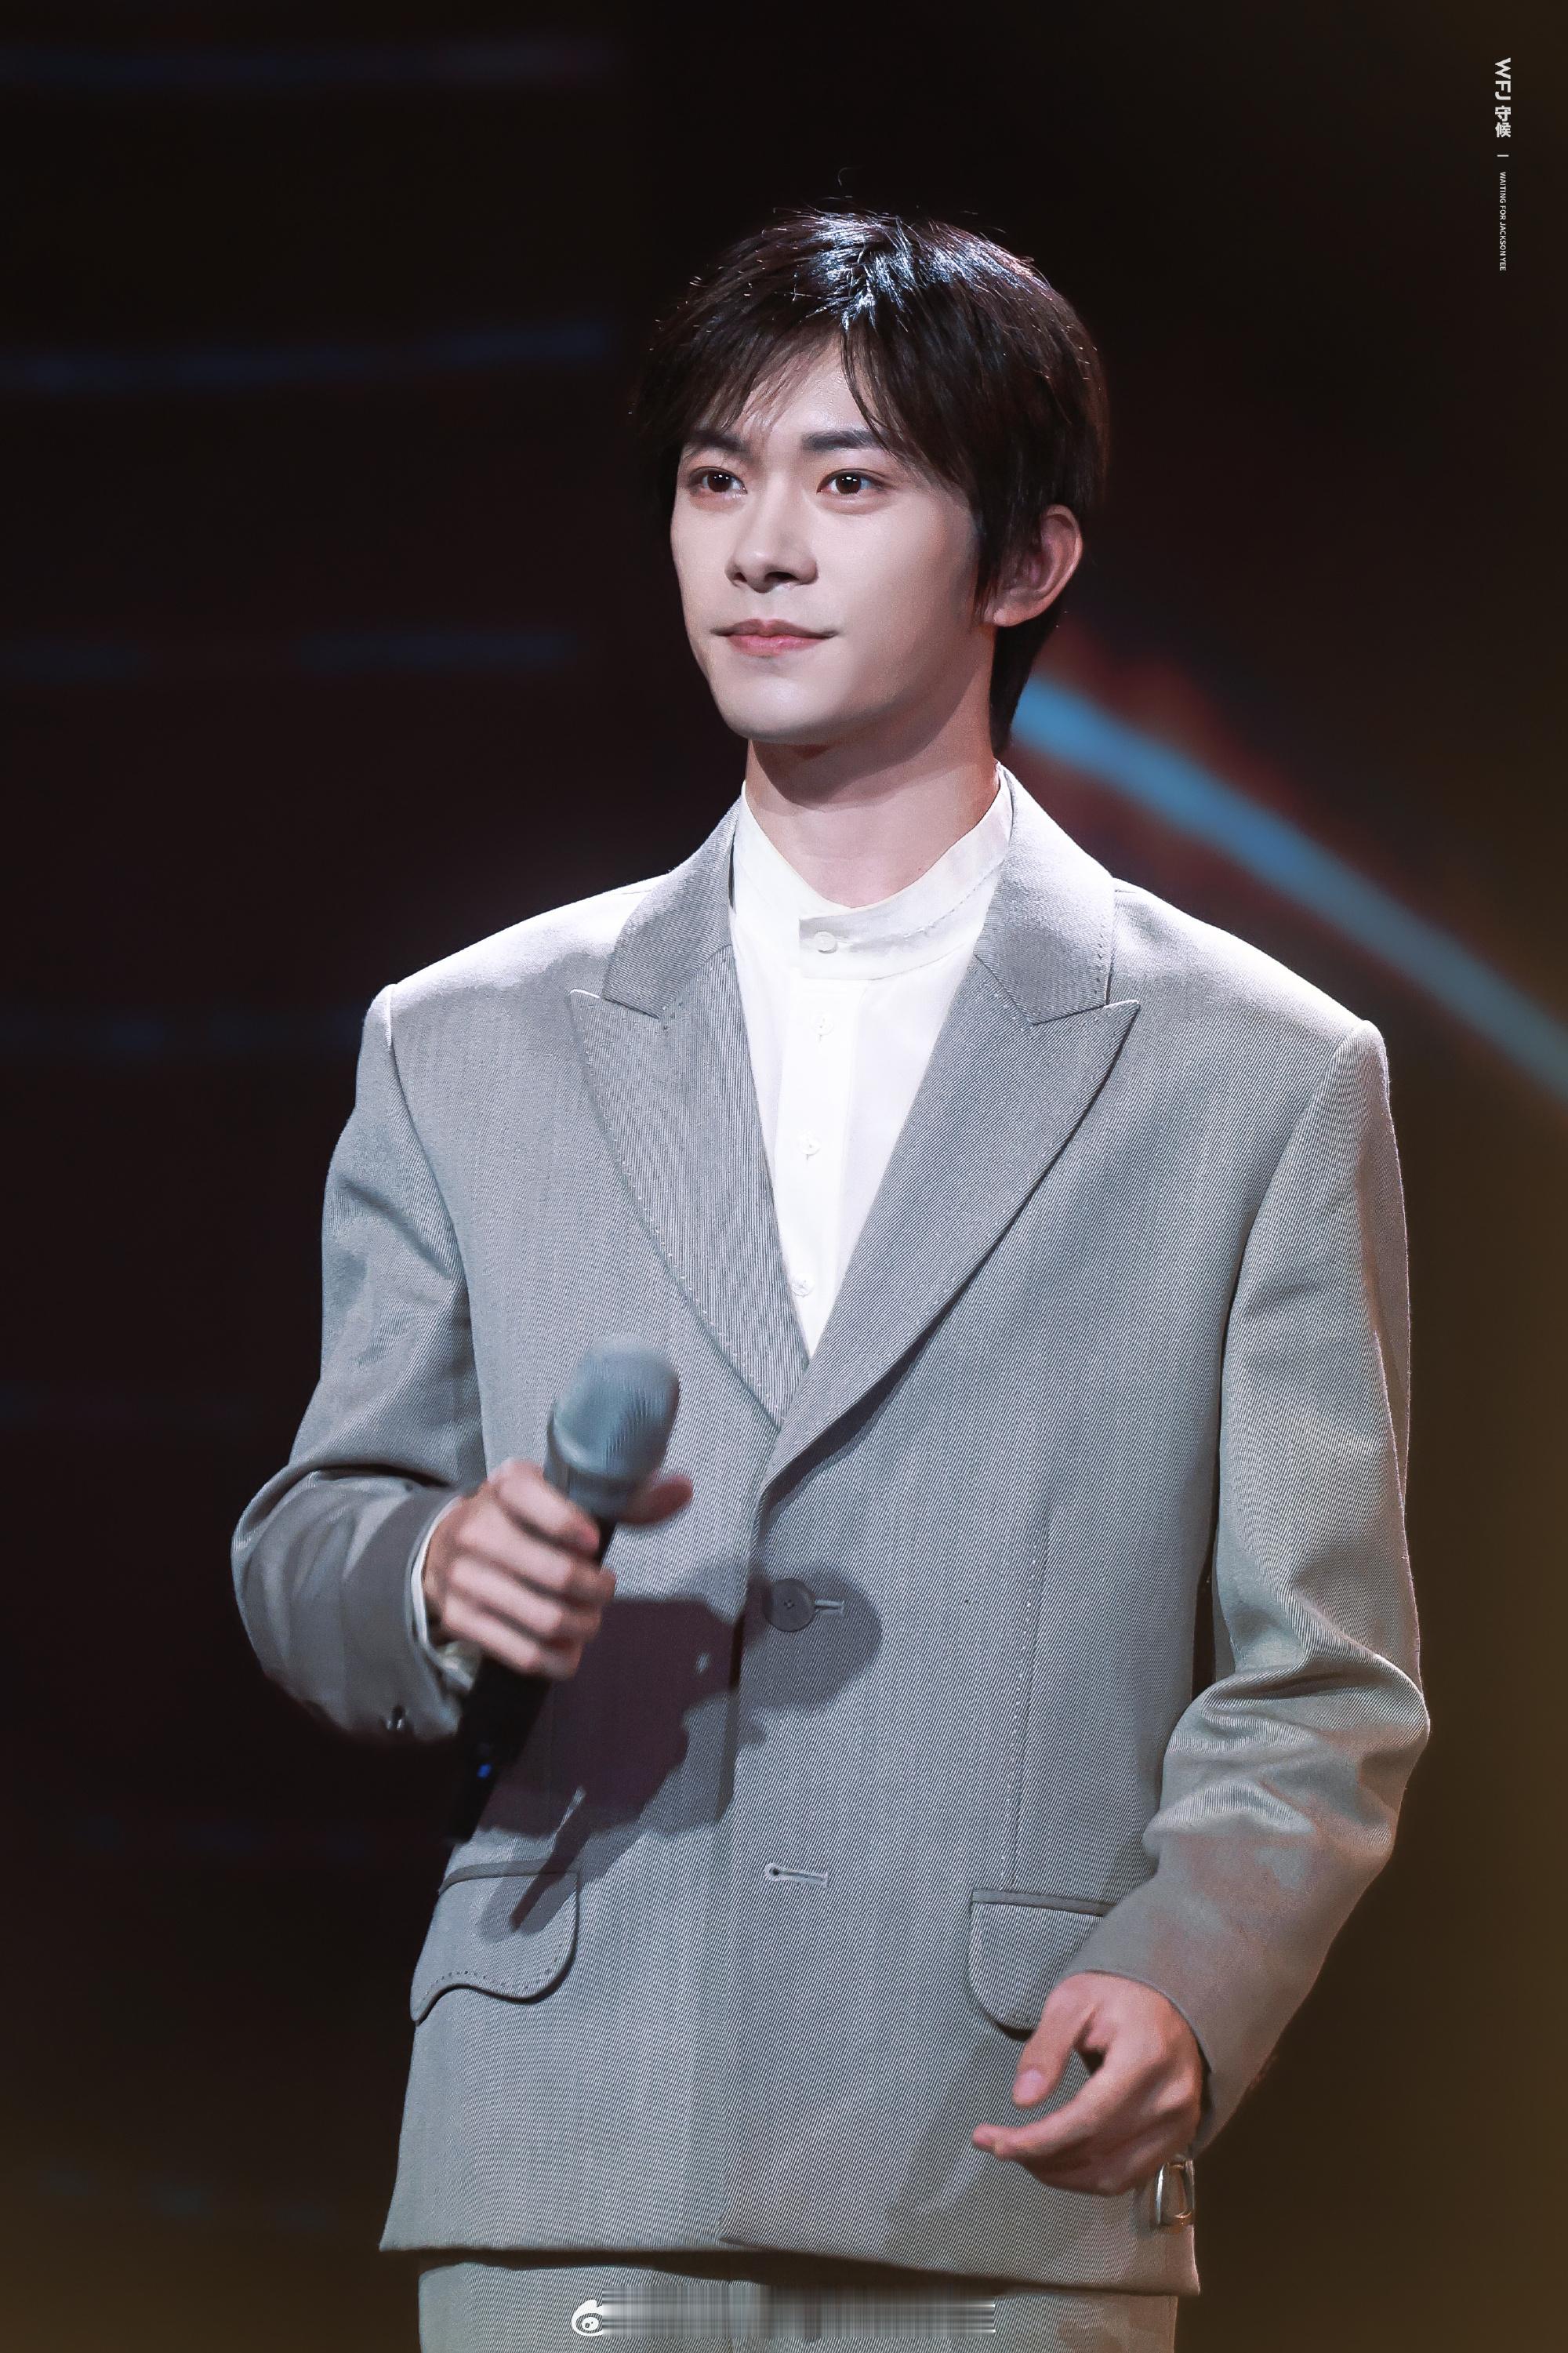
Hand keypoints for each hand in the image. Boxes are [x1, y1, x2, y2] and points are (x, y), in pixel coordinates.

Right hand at [422, 1456, 692, 1679]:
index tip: (592, 1544)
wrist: (448, 1543)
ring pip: (544, 1619)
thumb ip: (624, 1497)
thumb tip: (682, 1489)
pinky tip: (571, 1647)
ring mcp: (463, 1576)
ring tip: (591, 1619)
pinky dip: (560, 1659)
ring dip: (583, 1627)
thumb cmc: (521, 1518)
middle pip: (555, 1573)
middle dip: (595, 1591)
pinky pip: (523, 1654)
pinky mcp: (460, 1617)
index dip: (570, 1525)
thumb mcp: (561, 1493)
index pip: (533, 1497)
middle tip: (605, 1590)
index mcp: (506, 1486)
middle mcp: (476, 1527)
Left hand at [971, 1972, 1203, 2195]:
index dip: (1041, 2140)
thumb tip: (1022, 2102)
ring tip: (1023, 2156)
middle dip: (1040, 2158)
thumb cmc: (1116, 1996)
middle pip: (1098, 2152)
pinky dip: (1087, 2177)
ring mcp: (1181, 2124)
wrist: (1168, 2000)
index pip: (1089, 2117)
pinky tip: (1057, 2161)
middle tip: (998, 2146)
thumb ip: (1046, 2048)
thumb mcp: (1072, 2001)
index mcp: (1146, 2057)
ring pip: (1113, 2177)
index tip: (997, 2144)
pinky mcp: (1179, 2139)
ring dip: (1061, 2175)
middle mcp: (1170, 2099)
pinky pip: (1129, 2176)